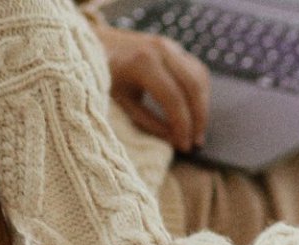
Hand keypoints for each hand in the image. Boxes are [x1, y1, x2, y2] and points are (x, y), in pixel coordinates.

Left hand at [91, 25, 210, 152]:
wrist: (95, 43)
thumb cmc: (103, 75)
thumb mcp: (121, 102)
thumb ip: (148, 122)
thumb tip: (175, 140)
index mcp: (142, 62)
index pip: (173, 98)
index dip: (182, 126)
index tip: (184, 147)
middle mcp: (160, 50)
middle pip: (193, 88)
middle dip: (198, 119)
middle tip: (196, 142)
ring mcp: (170, 46)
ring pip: (200, 79)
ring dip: (202, 107)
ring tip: (196, 130)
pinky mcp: (176, 48)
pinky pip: (197, 72)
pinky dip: (200, 94)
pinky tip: (193, 110)